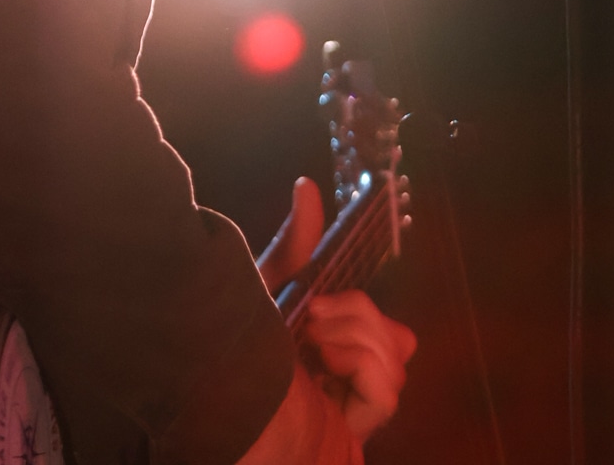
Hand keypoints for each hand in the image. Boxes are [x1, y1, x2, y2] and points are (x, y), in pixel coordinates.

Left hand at [254, 179, 415, 450]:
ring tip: (312, 340)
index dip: (362, 306)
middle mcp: (348, 375)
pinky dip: (362, 366)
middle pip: (397, 335)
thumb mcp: (265, 289)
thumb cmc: (232, 344)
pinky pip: (389, 392)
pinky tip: (326, 363)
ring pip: (397, 357)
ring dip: (356, 335)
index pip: (381, 323)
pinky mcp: (357, 429)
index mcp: (331, 344)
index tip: (319, 299)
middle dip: (357, 312)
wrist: (215, 398)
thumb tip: (307, 184)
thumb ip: (293, 247)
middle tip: (310, 317)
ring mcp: (355, 405)